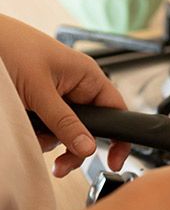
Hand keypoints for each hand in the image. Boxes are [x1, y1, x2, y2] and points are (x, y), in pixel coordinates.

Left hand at [0, 14, 129, 176]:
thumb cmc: (8, 45)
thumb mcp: (40, 90)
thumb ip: (65, 122)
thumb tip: (88, 147)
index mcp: (86, 76)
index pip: (115, 111)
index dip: (118, 137)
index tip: (114, 160)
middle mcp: (74, 86)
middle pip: (89, 128)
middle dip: (75, 147)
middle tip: (63, 164)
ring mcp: (55, 95)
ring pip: (65, 131)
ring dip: (50, 140)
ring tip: (34, 137)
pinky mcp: (36, 102)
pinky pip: (46, 127)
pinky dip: (36, 133)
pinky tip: (26, 129)